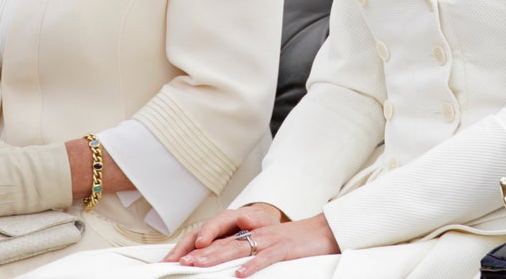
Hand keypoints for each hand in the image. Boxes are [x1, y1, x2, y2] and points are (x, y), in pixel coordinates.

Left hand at [173, 211, 338, 276]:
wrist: (323, 231)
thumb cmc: (297, 243)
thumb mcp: (270, 247)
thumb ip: (252, 255)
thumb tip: (234, 268)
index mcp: (253, 235)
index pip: (223, 242)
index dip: (203, 250)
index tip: (184, 259)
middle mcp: (258, 234)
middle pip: (225, 243)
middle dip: (202, 253)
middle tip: (182, 261)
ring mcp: (270, 240)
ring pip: (240, 247)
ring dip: (218, 256)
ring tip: (199, 264)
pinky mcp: (284, 248)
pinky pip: (266, 257)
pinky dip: (253, 265)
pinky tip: (240, 273)